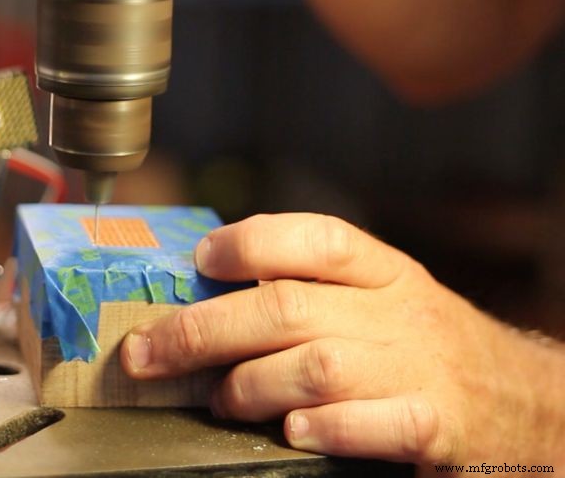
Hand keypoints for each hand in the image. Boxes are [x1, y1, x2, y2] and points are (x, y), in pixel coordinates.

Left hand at [121, 213, 564, 468]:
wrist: (525, 404)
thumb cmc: (423, 349)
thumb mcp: (379, 302)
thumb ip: (309, 292)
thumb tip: (203, 293)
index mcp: (382, 273)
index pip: (316, 238)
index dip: (252, 243)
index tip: (200, 257)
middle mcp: (398, 313)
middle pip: (288, 307)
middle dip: (203, 329)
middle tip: (145, 352)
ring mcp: (419, 369)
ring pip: (319, 366)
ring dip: (251, 384)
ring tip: (221, 401)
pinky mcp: (437, 426)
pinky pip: (377, 423)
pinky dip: (329, 428)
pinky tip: (294, 432)